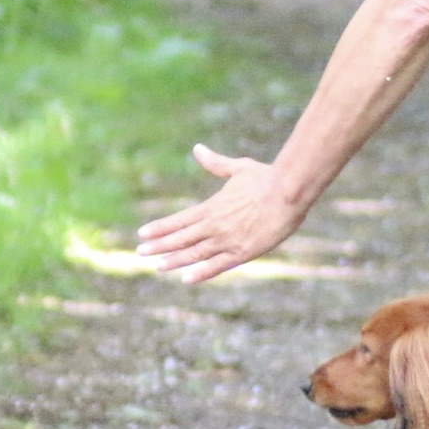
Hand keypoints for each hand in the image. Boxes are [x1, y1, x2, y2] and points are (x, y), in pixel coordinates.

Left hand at [135, 144, 305, 284]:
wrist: (288, 193)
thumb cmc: (266, 178)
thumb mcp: (238, 168)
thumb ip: (216, 163)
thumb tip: (197, 148)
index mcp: (211, 207)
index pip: (178, 220)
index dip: (159, 228)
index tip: (142, 234)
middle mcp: (214, 226)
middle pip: (180, 239)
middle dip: (159, 246)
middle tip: (140, 253)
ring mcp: (227, 240)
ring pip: (194, 254)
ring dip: (174, 261)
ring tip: (158, 267)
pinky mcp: (243, 252)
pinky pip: (218, 266)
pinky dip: (201, 273)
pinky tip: (186, 279)